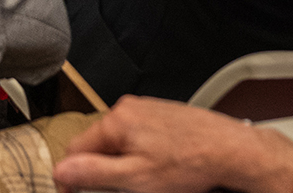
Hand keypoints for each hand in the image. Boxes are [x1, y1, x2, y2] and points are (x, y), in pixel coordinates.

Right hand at [54, 96, 292, 192]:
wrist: (230, 150)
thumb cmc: (189, 164)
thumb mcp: (134, 179)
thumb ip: (93, 173)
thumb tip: (61, 171)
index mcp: (116, 121)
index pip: (75, 149)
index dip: (72, 177)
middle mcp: (128, 109)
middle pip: (97, 144)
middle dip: (102, 170)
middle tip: (121, 190)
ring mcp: (147, 109)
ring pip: (120, 141)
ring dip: (123, 163)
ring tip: (146, 181)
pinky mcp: (163, 115)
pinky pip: (139, 135)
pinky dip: (141, 153)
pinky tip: (161, 168)